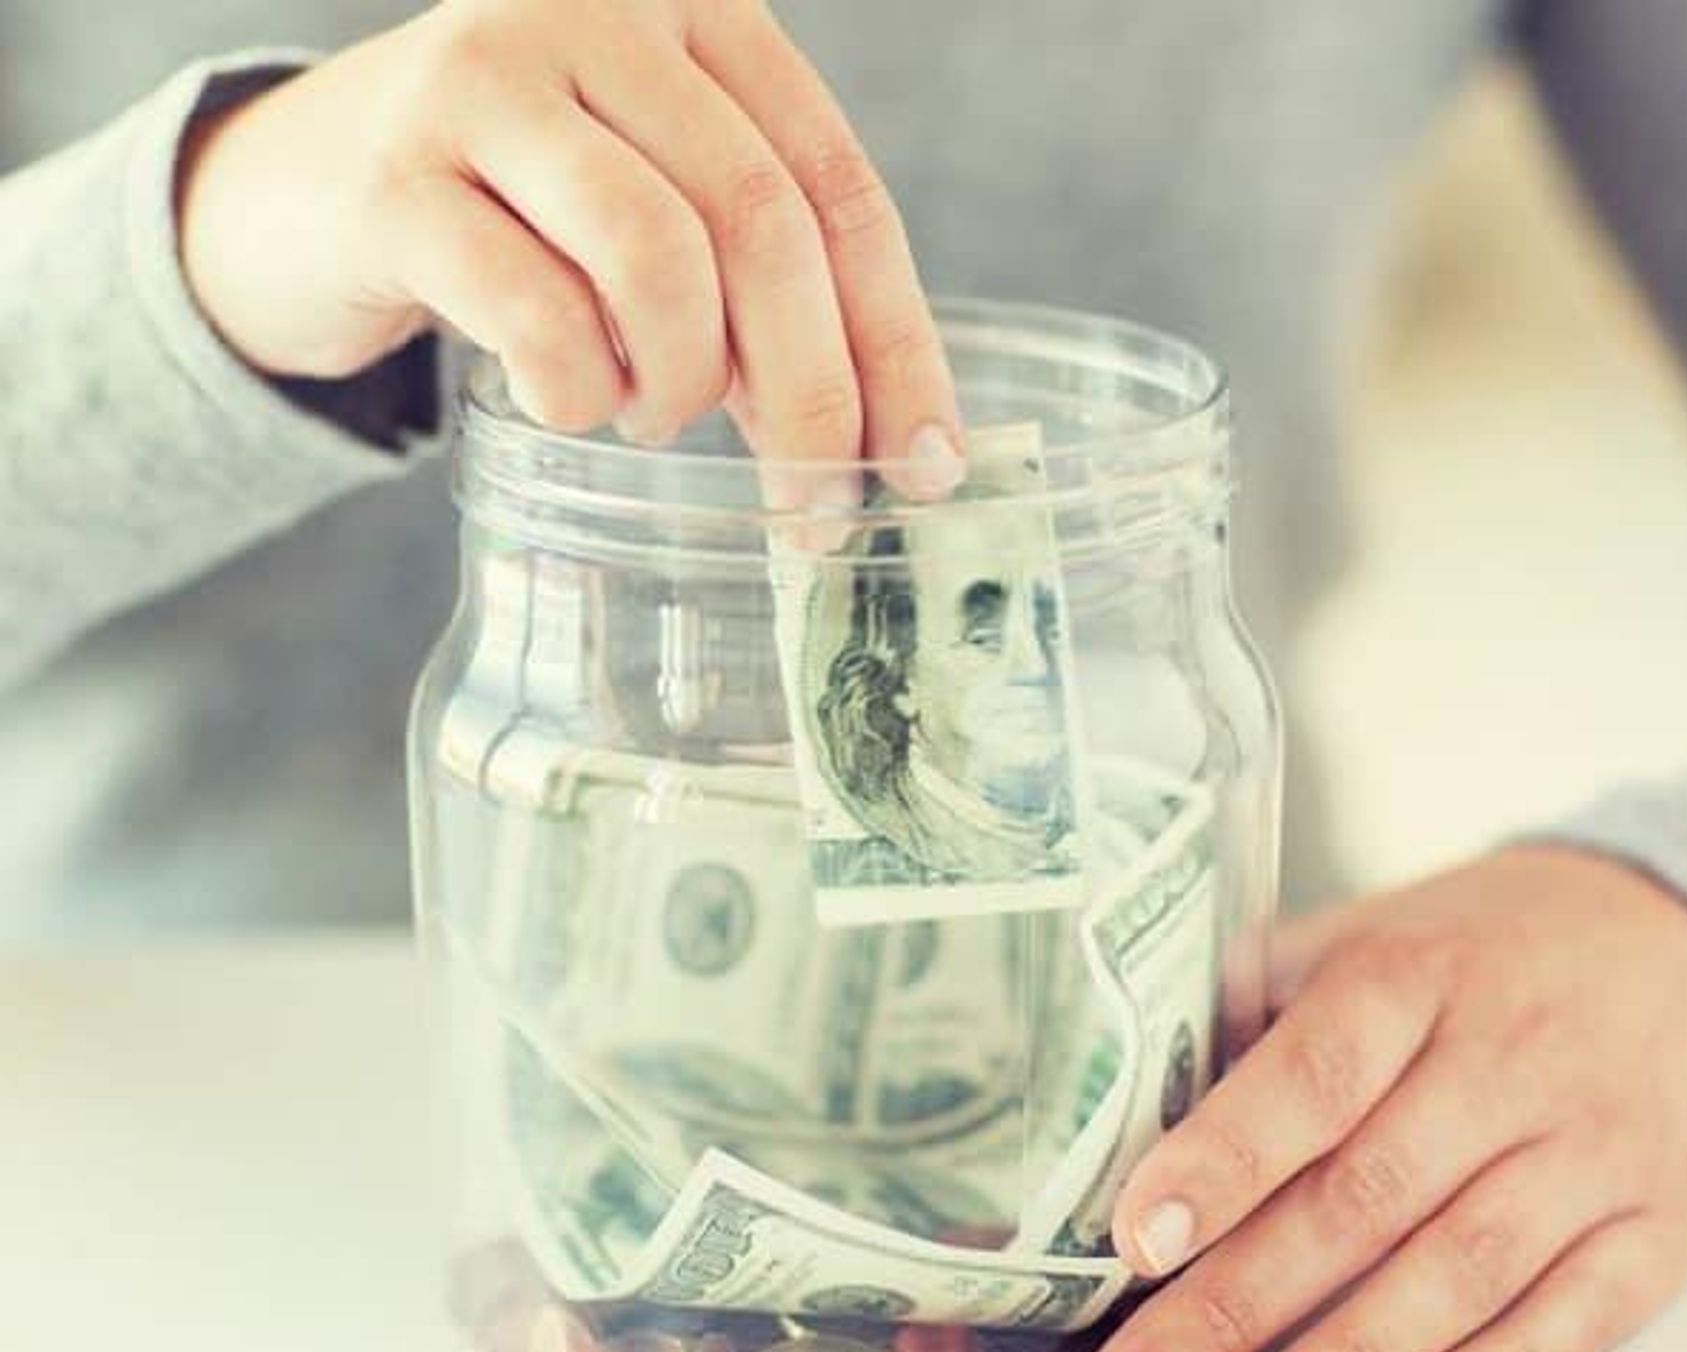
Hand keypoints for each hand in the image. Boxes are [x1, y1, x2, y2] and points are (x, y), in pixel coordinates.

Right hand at [175, 0, 964, 487]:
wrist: (296, 194)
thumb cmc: (516, 218)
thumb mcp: (655, 213)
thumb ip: (761, 288)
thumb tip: (893, 443)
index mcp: (695, 14)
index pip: (838, 185)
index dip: (895, 338)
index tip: (928, 462)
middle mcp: (595, 15)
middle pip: (760, 220)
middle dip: (810, 390)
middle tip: (813, 505)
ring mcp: (485, 81)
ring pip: (656, 254)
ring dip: (680, 381)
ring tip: (654, 415)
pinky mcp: (397, 176)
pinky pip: (535, 310)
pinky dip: (578, 390)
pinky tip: (570, 402)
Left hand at [1080, 846, 1686, 1351]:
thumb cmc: (1494, 951)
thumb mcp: (1378, 931)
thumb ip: (1258, 1000)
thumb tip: (1123, 1089)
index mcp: (1417, 974)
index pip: (1314, 1070)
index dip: (1224, 1158)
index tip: (1137, 1238)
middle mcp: (1510, 1061)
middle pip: (1363, 1197)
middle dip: (1234, 1306)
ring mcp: (1595, 1149)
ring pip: (1461, 1270)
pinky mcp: (1662, 1226)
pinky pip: (1583, 1313)